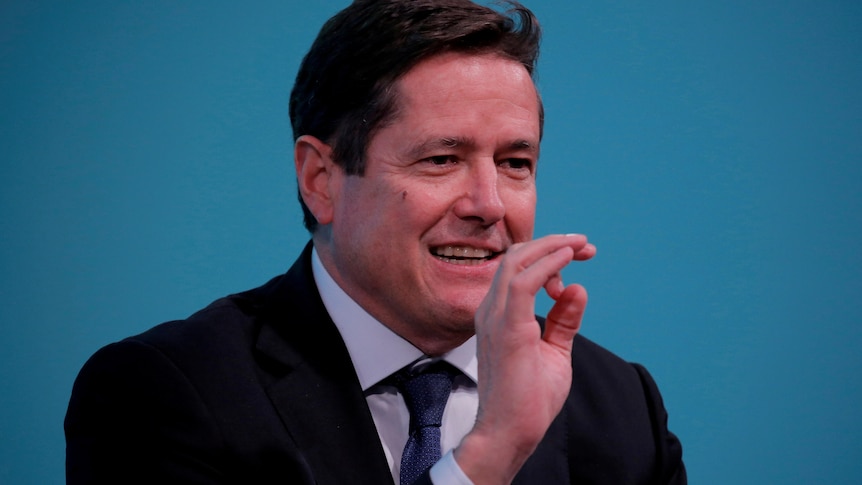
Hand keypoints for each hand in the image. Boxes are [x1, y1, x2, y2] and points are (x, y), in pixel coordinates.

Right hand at [454, 234, 594, 483]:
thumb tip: (576, 289)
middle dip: (553, 244)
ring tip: (581, 245)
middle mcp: (491, 310)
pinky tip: (568, 259)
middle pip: (517, 257)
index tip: (580, 256)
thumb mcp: (554, 352)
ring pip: (517, 261)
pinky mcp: (508, 328)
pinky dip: (547, 264)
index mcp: (498, 315)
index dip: (549, 255)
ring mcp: (495, 317)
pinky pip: (523, 282)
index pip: (518, 268)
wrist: (509, 433)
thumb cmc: (527, 400)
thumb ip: (563, 321)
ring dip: (552, 247)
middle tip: (586, 245)